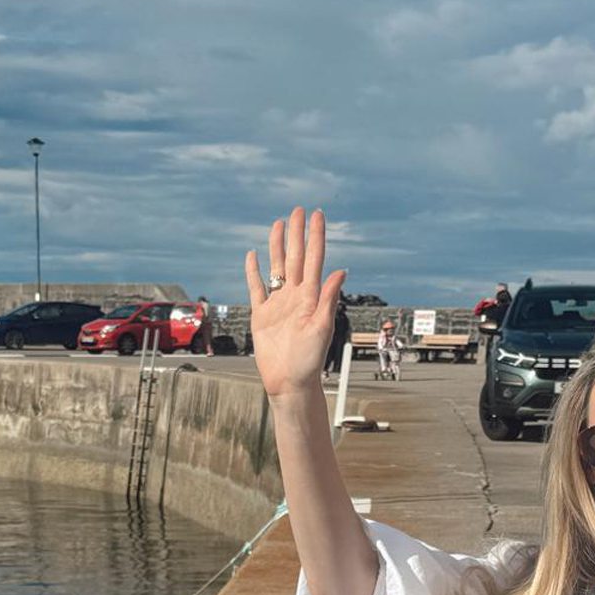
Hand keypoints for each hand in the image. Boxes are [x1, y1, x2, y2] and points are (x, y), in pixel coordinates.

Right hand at [244, 207, 346, 401]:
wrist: (290, 383)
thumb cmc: (309, 361)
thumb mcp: (322, 328)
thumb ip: (328, 298)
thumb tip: (342, 270)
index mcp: (310, 297)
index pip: (314, 259)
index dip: (316, 237)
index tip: (317, 215)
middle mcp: (295, 297)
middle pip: (294, 258)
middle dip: (297, 234)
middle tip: (297, 210)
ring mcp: (278, 305)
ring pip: (276, 268)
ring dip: (277, 246)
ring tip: (278, 224)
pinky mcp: (262, 316)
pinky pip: (256, 288)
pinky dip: (254, 272)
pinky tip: (253, 256)